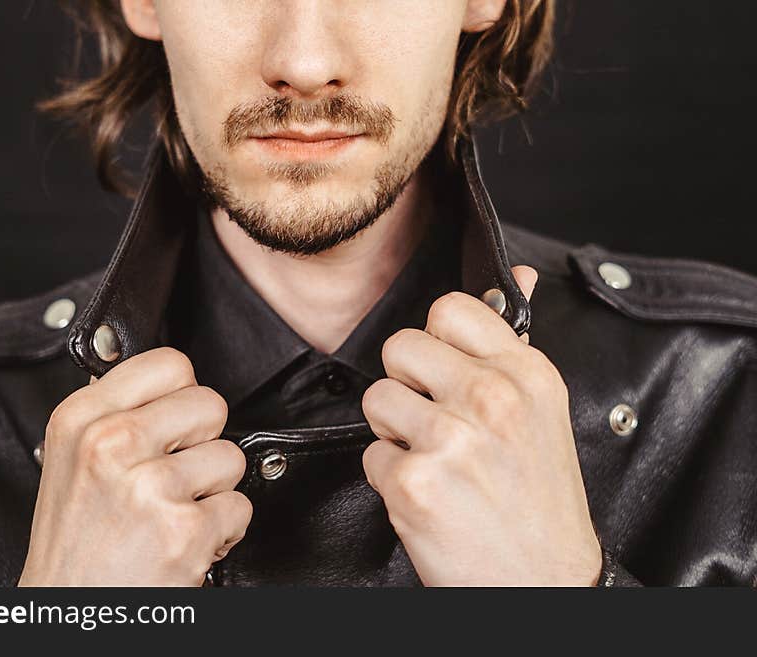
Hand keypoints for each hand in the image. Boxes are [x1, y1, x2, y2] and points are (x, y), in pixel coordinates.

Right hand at [18, 347, 251, 585]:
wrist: (69, 616)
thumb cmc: (75, 547)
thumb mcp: (70, 463)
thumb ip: (114, 414)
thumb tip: (163, 382)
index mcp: (82, 419)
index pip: (169, 363)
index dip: (183, 394)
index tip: (172, 421)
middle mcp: (112, 444)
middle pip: (210, 404)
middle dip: (203, 443)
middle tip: (173, 475)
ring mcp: (150, 486)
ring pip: (231, 456)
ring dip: (213, 491)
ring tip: (175, 513)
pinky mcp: (185, 529)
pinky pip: (240, 507)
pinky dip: (223, 531)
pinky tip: (186, 541)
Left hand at [361, 267, 601, 585]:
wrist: (543, 584)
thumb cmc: (540, 501)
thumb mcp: (544, 411)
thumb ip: (514, 342)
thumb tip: (519, 276)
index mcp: (526, 373)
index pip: (448, 308)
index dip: (437, 340)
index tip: (448, 368)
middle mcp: (491, 398)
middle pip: (399, 347)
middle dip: (408, 384)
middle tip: (437, 420)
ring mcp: (450, 440)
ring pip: (377, 399)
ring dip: (395, 433)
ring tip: (436, 462)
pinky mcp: (413, 482)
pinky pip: (370, 456)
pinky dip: (391, 479)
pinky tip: (431, 495)